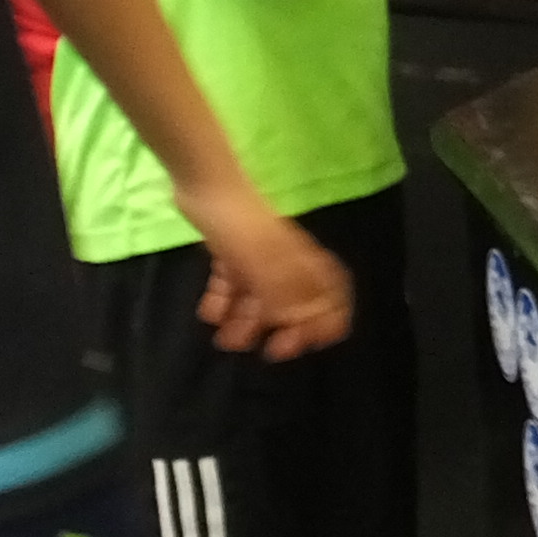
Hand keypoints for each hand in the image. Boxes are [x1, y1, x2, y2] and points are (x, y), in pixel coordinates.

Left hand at [172, 179, 352, 360]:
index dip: (326, 322)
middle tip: (262, 349)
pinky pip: (233, 287)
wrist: (204, 187)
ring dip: (245, 322)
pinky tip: (210, 312)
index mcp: (304, 264)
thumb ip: (287, 297)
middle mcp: (287, 263)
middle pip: (295, 304)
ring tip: (223, 336)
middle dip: (279, 329)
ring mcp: (259, 259)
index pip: (333, 295)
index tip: (305, 344)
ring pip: (260, 299)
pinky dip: (223, 302)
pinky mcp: (233, 254)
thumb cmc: (241, 229)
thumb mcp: (266, 269)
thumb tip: (309, 325)